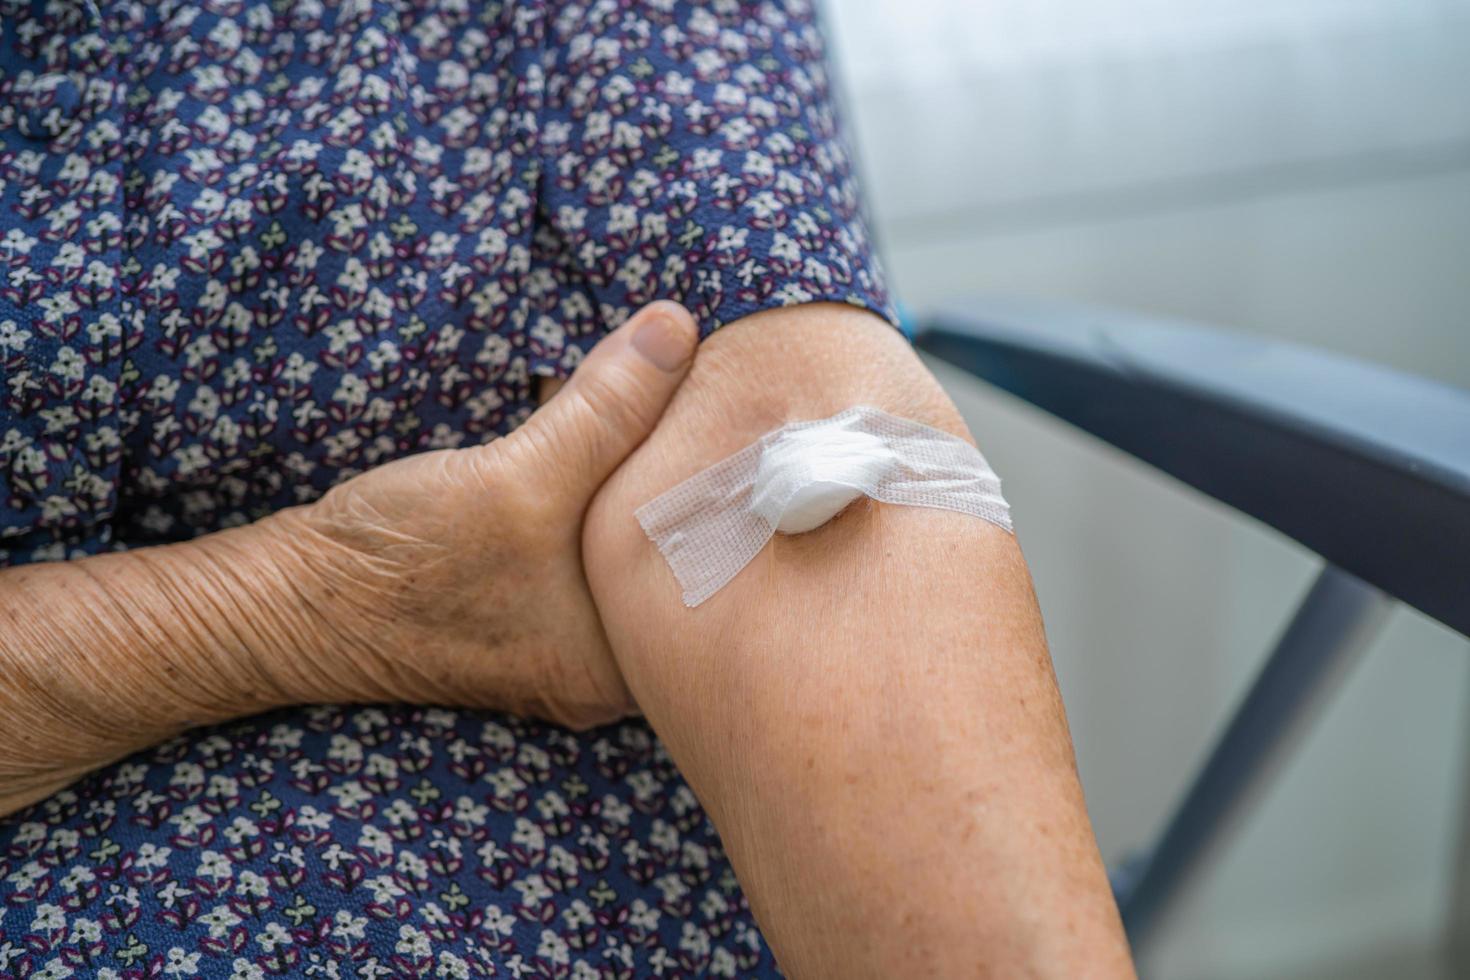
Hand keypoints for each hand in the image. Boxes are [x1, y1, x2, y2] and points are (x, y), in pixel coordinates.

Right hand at [264, 301, 698, 728]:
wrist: (290, 603)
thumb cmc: (403, 561)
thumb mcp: (521, 476)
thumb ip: (608, 407)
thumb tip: (679, 327)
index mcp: (628, 662)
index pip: (714, 558)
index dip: (724, 471)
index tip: (726, 397)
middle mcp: (614, 666)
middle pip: (677, 547)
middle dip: (677, 463)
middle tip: (687, 386)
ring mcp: (574, 643)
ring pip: (632, 537)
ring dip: (631, 468)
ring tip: (637, 397)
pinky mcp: (539, 611)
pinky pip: (593, 541)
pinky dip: (594, 485)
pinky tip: (585, 434)